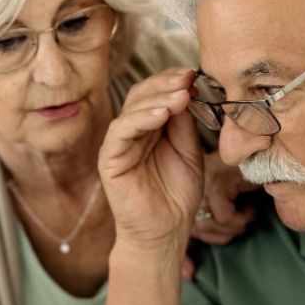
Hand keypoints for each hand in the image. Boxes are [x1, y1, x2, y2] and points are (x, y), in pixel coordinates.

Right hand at [99, 67, 203, 253]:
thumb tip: (188, 90)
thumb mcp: (189, 151)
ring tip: (181, 95)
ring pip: (131, 109)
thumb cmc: (177, 194)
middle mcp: (132, 131)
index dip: (173, 80)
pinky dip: (141, 119)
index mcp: (150, 127)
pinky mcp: (109, 159)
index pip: (156, 94)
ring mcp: (118, 144)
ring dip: (157, 98)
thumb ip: (185, 123)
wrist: (166, 231)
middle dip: (165, 84)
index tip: (195, 73)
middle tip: (188, 78)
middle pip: (141, 95)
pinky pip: (121, 131)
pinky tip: (162, 115)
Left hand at [182, 152, 259, 279]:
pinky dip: (243, 216)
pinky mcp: (219, 181)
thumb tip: (187, 275)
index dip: (185, 257)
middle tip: (242, 219)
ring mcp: (202, 181)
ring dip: (236, 225)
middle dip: (224, 234)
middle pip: (198, 231)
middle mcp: (189, 187)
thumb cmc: (249, 191)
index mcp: (185, 197)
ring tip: (247, 211)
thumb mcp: (225, 217)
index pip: (178, 232)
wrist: (269, 160)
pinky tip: (250, 206)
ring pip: (212, 224)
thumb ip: (203, 241)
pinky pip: (225, 216)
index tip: (189, 273)